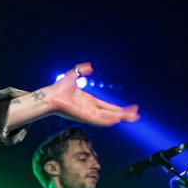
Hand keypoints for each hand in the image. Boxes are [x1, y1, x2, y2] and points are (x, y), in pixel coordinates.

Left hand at [7, 62, 139, 129]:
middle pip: (111, 113)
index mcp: (90, 102)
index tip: (131, 108)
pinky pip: (98, 120)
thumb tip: (90, 67)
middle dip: (124, 115)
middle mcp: (91, 109)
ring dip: (120, 118)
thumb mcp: (74, 75)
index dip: (119, 108)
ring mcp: (88, 114)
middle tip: (136, 116)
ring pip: (108, 118)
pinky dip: (108, 120)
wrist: (51, 95)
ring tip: (132, 117)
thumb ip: (82, 70)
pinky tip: (117, 119)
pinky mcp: (84, 117)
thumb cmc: (59, 88)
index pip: (108, 106)